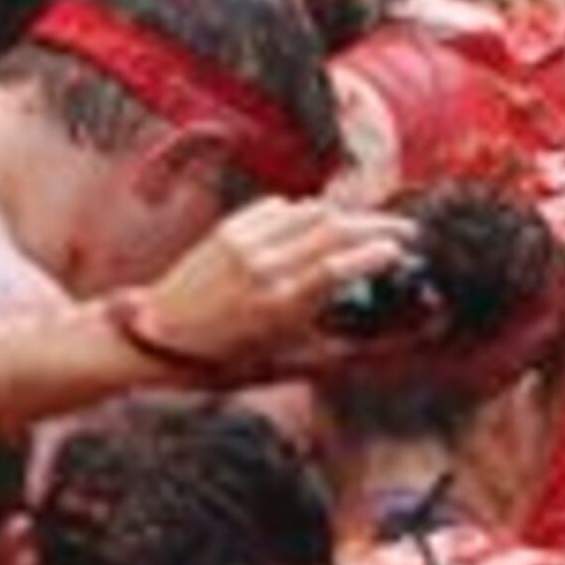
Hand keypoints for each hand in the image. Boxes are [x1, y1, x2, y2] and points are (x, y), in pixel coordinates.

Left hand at [124, 199, 416, 376]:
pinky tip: (318, 221)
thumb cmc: (226, 354)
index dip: (378, 255)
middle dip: (378, 227)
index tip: (400, 254)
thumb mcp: (286, 357)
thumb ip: (339, 341)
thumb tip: (389, 337)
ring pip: (311, 212)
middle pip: (335, 230)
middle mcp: (264, 268)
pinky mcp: (228, 230)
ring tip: (369, 224)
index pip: (341, 267)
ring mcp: (244, 244)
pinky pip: (280, 207)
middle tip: (405, 231)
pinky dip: (305, 211)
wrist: (158, 333)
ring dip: (347, 215)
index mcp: (280, 304)